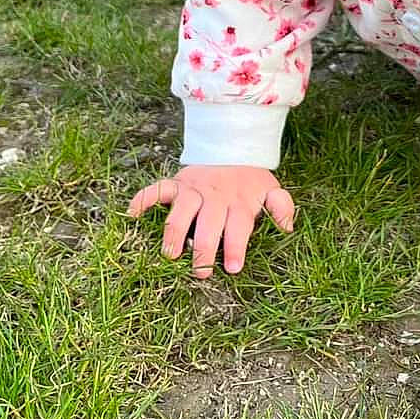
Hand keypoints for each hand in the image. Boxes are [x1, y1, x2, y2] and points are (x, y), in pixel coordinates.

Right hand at [127, 165, 294, 278]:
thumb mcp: (271, 188)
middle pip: (208, 223)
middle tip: (200, 272)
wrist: (231, 146)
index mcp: (239, 201)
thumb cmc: (250, 178)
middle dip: (204, 248)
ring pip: (181, 210)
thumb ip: (281, 206)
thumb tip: (288, 226)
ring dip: (175, 232)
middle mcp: (215, 196)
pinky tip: (132, 213)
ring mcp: (194, 189)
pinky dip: (143, 199)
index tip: (233, 268)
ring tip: (170, 254)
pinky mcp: (177, 182)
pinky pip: (157, 189)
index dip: (236, 246)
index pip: (239, 226)